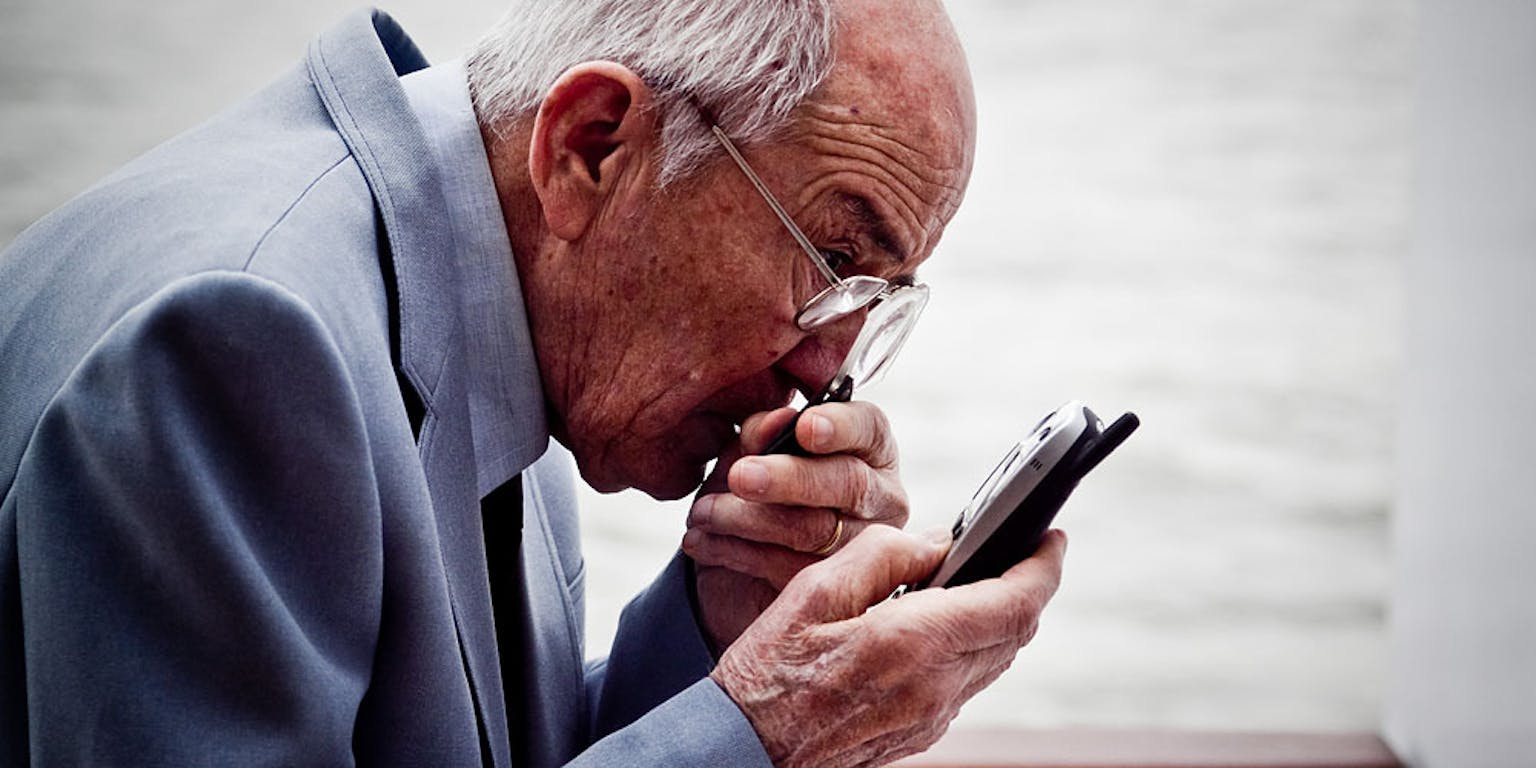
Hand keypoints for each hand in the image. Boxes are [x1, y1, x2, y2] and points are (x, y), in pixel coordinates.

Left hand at [683, 402, 909, 651]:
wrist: (738, 562)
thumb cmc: (756, 490)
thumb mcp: (750, 452)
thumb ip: (763, 432)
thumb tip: (779, 419)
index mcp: (868, 448)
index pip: (869, 427)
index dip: (840, 425)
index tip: (804, 427)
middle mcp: (881, 495)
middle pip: (848, 482)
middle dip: (790, 478)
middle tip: (740, 476)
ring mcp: (866, 545)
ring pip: (815, 530)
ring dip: (748, 520)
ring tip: (703, 513)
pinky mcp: (837, 587)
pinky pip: (791, 570)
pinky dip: (738, 553)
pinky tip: (704, 543)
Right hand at [711, 526, 1067, 767]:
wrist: (744, 751)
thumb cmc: (768, 671)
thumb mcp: (814, 592)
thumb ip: (883, 555)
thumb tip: (937, 541)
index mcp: (913, 643)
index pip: (1013, 602)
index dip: (1043, 567)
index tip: (1051, 538)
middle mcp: (935, 687)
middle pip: (1015, 632)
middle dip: (1027, 587)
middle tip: (1020, 550)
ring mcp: (931, 717)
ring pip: (996, 660)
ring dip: (1002, 617)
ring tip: (983, 579)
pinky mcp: (919, 733)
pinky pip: (968, 683)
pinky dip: (973, 646)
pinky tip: (943, 624)